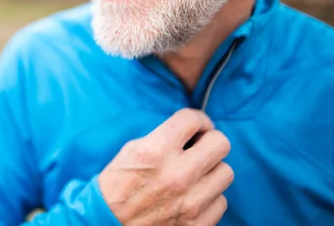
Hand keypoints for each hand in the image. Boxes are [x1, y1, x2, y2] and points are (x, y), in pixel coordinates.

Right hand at [98, 109, 232, 225]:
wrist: (108, 224)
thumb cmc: (117, 185)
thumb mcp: (132, 150)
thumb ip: (164, 137)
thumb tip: (193, 131)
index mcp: (156, 152)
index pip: (192, 119)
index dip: (198, 119)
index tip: (196, 126)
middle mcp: (177, 175)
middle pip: (220, 143)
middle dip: (210, 141)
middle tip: (200, 147)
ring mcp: (190, 202)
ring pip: (225, 172)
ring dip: (211, 171)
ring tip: (194, 174)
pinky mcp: (197, 224)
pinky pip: (221, 201)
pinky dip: (209, 197)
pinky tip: (192, 196)